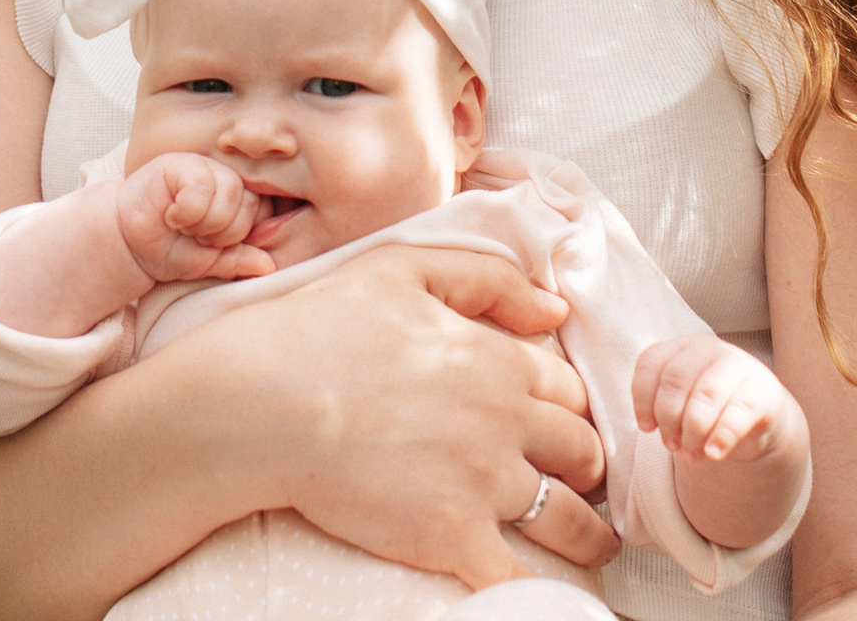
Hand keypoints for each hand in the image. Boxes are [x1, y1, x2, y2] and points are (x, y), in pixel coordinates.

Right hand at [117, 153, 272, 284]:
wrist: (130, 245)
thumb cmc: (169, 249)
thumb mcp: (209, 263)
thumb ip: (238, 260)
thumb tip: (269, 267)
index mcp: (236, 201)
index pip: (264, 214)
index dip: (241, 238)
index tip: (214, 247)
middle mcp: (225, 179)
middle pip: (251, 205)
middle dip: (222, 234)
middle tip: (195, 237)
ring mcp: (204, 167)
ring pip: (231, 193)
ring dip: (205, 223)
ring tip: (183, 225)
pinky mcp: (181, 163)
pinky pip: (203, 185)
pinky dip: (187, 211)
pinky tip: (171, 214)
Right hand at [189, 243, 616, 590]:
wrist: (263, 402)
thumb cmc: (323, 327)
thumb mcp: (404, 268)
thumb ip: (488, 278)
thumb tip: (554, 310)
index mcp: (496, 358)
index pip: (569, 389)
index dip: (569, 406)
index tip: (563, 423)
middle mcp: (504, 421)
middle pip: (582, 453)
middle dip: (587, 468)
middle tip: (581, 481)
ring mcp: (482, 484)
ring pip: (571, 522)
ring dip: (590, 536)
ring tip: (592, 546)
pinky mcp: (452, 539)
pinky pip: (519, 577)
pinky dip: (539, 588)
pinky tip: (544, 589)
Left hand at [628, 333, 801, 465]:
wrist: (763, 415)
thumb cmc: (712, 408)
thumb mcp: (684, 401)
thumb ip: (664, 405)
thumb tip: (650, 425)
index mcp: (683, 346)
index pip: (651, 363)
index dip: (643, 399)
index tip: (647, 428)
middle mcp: (710, 349)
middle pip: (676, 380)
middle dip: (668, 419)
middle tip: (672, 446)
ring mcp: (739, 366)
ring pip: (705, 394)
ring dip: (692, 431)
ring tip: (690, 456)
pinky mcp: (762, 393)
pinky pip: (737, 413)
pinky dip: (721, 436)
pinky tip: (713, 454)